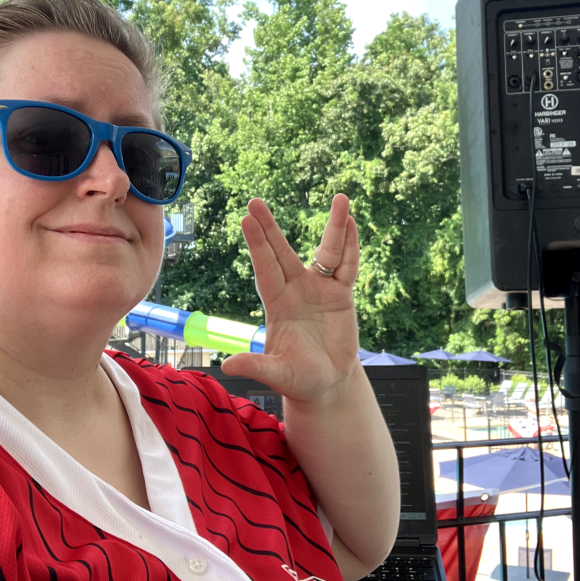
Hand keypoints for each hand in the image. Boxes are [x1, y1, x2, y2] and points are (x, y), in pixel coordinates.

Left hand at [221, 194, 361, 402]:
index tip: (247, 220)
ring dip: (333, 226)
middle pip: (282, 253)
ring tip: (339, 197)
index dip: (258, 246)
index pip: (266, 270)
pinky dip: (351, 246)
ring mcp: (320, 290)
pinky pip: (347, 267)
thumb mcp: (278, 374)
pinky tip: (352, 223)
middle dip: (270, 228)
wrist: (326, 383)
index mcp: (277, 305)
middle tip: (254, 202)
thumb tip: (227, 365)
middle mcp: (296, 291)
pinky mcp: (341, 295)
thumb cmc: (299, 379)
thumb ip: (257, 366)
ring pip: (327, 252)